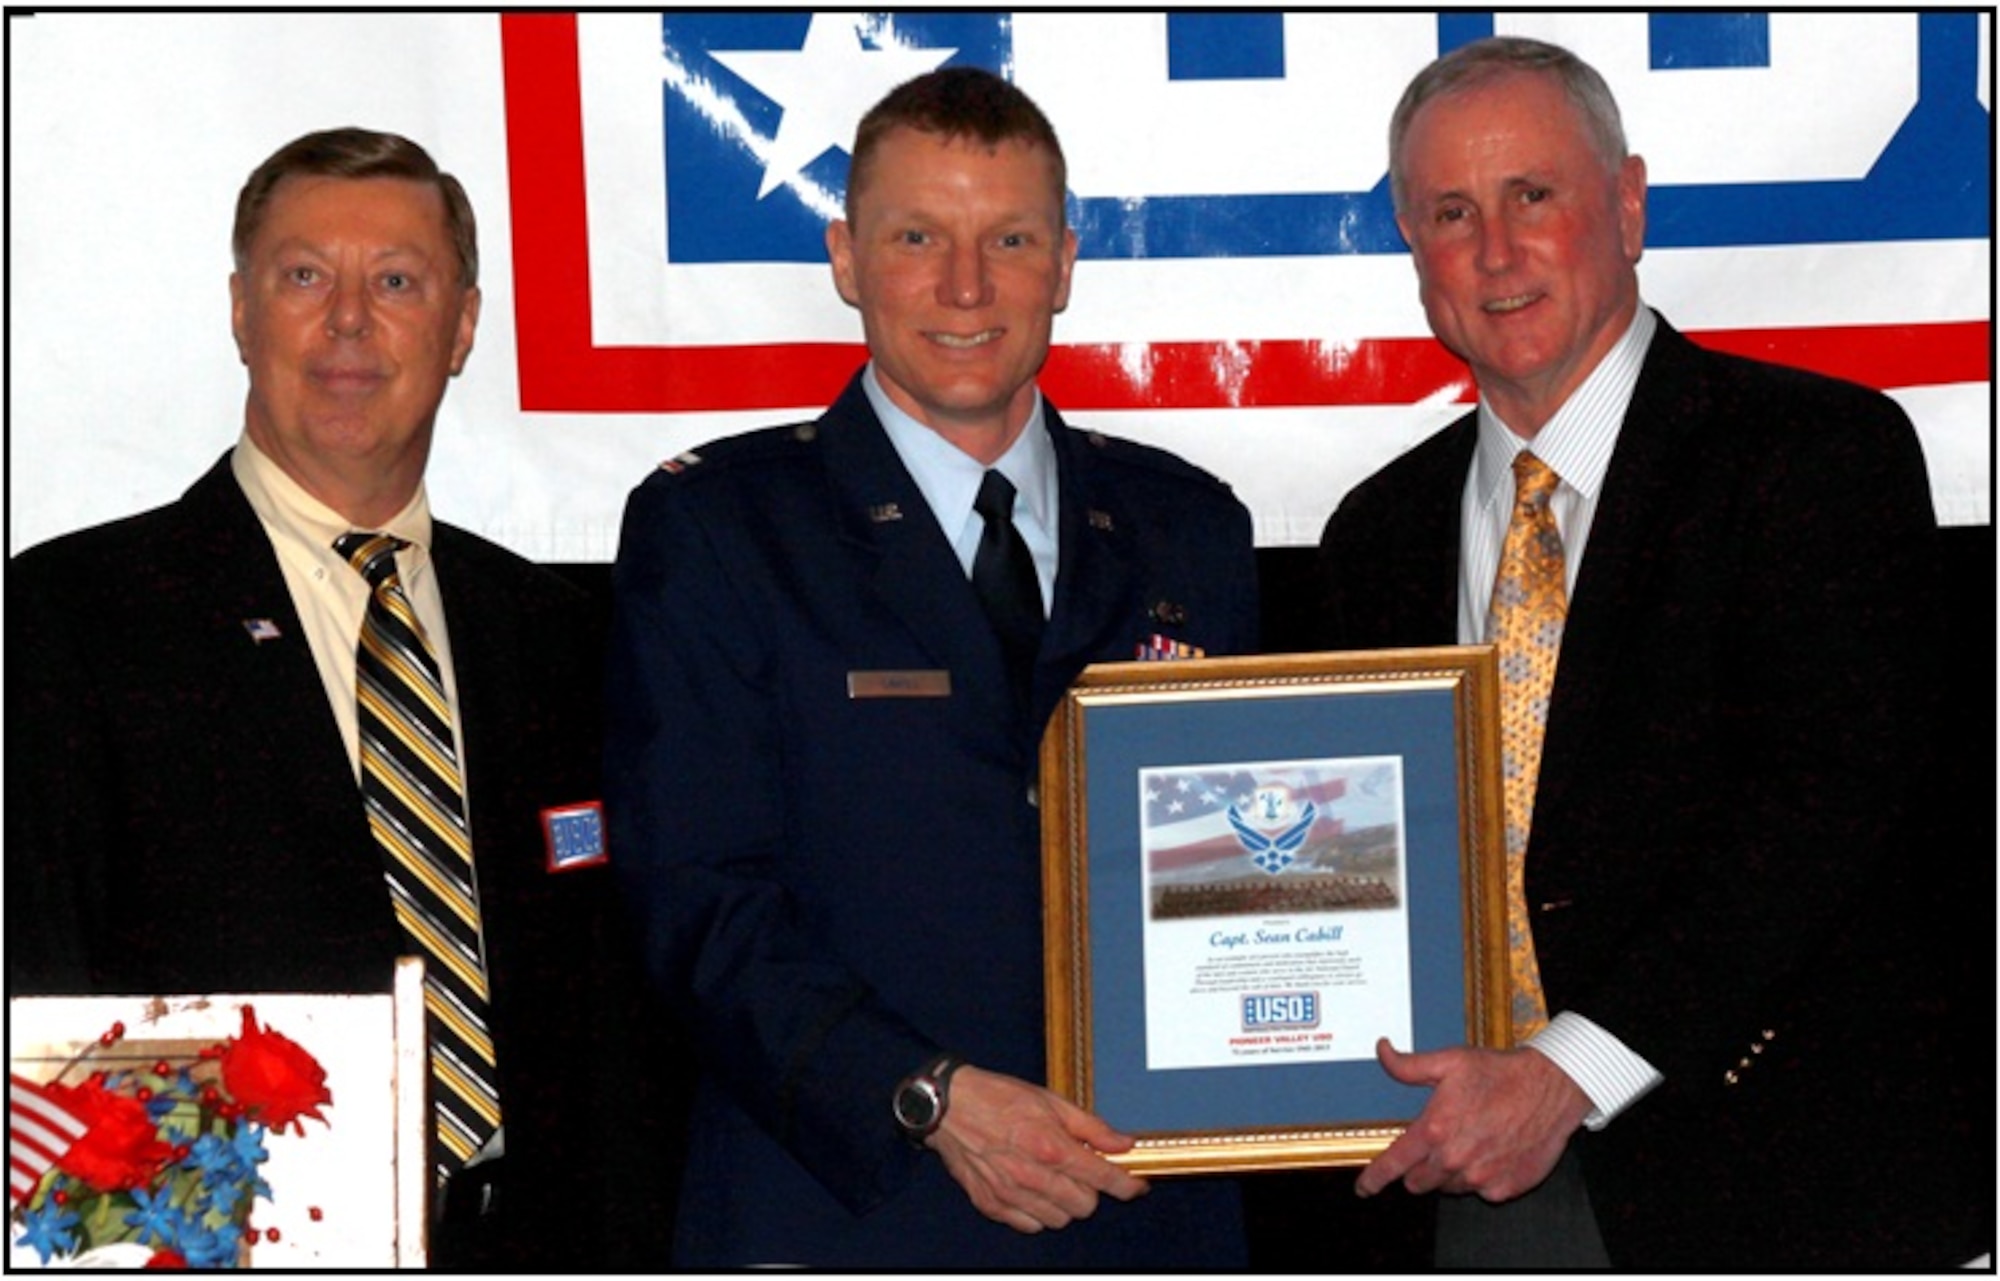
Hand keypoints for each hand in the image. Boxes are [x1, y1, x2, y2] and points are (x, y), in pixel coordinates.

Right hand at [927, 1065, 1149, 1232]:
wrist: (949, 1106)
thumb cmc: (1000, 1097)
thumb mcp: (1051, 1101)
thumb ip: (1091, 1127)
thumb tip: (1123, 1143)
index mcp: (1051, 1147)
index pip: (1103, 1179)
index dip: (1127, 1185)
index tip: (1136, 1186)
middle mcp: (1032, 1176)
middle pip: (1084, 1207)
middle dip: (1090, 1190)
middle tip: (1079, 1170)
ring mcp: (1010, 1194)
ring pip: (1059, 1220)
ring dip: (1064, 1203)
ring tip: (1053, 1179)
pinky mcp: (991, 1204)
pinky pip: (1029, 1225)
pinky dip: (1037, 1212)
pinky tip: (1032, 1189)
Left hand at [1355, 1037, 1590, 1202]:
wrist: (1552, 1089)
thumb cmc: (1502, 1073)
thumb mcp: (1450, 1061)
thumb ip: (1409, 1065)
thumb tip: (1382, 1051)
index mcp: (1436, 1130)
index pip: (1394, 1165)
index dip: (1374, 1179)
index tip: (1365, 1188)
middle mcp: (1455, 1160)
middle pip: (1418, 1182)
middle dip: (1418, 1169)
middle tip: (1436, 1145)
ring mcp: (1480, 1178)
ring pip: (1448, 1188)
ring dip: (1450, 1173)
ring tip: (1469, 1141)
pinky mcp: (1504, 1188)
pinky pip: (1480, 1191)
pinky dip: (1480, 1177)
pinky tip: (1491, 1151)